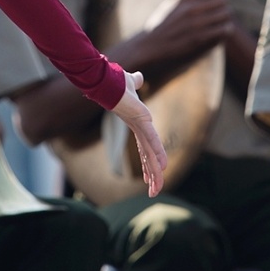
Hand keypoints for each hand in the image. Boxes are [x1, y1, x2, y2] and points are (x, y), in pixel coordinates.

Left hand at [109, 71, 167, 195]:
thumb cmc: (116, 82)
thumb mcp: (130, 84)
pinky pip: (152, 139)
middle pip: (147, 157)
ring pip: (150, 154)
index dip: (148, 162)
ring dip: (154, 173)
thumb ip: (136, 82)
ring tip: (155, 190)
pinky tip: (162, 166)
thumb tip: (138, 78)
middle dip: (151, 176)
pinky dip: (158, 152)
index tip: (149, 177)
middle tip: (153, 193)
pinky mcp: (141, 120)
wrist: (106, 80)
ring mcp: (140, 126)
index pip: (145, 148)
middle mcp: (139, 129)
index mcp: (138, 124)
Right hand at [129, 0, 234, 70]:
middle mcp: (191, 7)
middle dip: (222, 9)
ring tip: (216, 27)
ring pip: (226, 15)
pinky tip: (216, 36)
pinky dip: (223, 32)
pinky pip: (225, 30)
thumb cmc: (162, 23)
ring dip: (224, 21)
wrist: (150, 47)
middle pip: (224, 2)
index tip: (212, 7)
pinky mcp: (200, 39)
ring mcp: (196, 23)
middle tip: (216, 18)